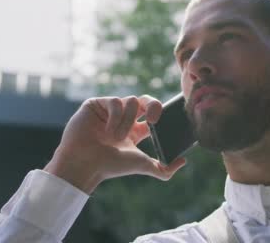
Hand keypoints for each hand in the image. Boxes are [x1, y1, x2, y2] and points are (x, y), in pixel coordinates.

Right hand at [44, 95, 186, 193]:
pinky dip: (115, 116)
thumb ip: (164, 168)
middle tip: (155, 119)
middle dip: (154, 105)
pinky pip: (115, 101)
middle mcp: (124, 118)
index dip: (161, 113)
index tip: (161, 122)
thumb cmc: (110, 166)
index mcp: (135, 130)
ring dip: (127, 121)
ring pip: (131, 101)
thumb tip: (184, 160)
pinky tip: (107, 131)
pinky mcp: (97, 104)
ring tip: (116, 138)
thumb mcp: (142, 165)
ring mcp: (110, 109)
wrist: (85, 165)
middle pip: (146, 100)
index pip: (153, 114)